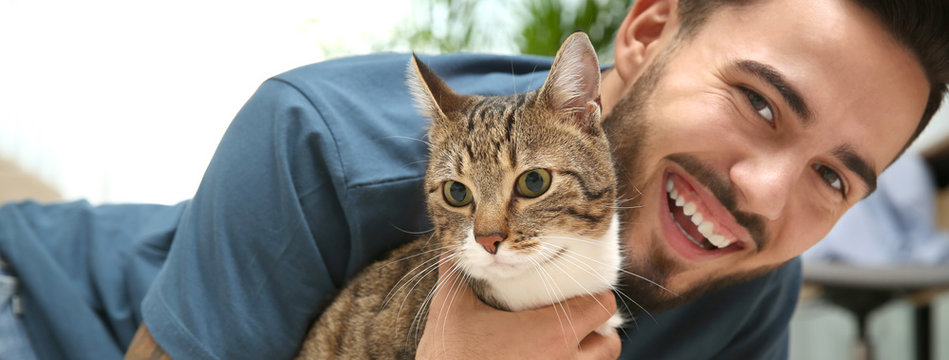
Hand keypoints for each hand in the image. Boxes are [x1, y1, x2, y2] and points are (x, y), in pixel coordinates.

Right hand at [416, 259, 620, 358]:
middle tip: (570, 321)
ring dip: (585, 354)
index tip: (575, 290)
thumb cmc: (447, 355)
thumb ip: (457, 272)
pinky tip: (539, 358)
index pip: (602, 306)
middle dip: (595, 331)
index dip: (593, 294)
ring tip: (556, 343)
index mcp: (550, 334)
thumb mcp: (451, 308)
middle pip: (608, 344)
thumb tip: (450, 245)